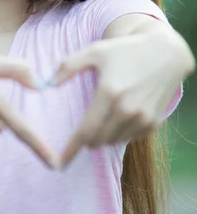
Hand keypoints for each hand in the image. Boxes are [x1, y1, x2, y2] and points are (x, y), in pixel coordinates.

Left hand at [49, 29, 193, 167]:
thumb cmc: (125, 51)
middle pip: (98, 140)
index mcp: (109, 93)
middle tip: (83, 129)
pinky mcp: (152, 123)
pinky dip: (119, 133)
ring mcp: (142, 118)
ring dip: (103, 136)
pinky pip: (128, 138)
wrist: (165, 54)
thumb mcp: (95, 51)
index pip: (86, 131)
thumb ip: (69, 65)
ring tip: (103, 117)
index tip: (60, 162)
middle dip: (87, 139)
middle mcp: (127, 109)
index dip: (72, 148)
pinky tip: (119, 116)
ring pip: (113, 141)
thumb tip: (48, 83)